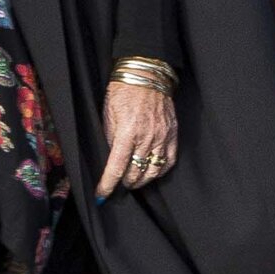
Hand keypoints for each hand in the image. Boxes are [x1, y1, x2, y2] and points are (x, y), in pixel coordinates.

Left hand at [97, 75, 180, 198]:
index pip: (116, 167)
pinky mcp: (173, 135)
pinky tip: (151, 173)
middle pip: (136, 172)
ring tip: (133, 182)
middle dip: (125, 183)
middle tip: (117, 185)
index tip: (101, 196)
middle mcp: (147, 138)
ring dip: (142, 180)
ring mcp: (163, 137)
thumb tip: (112, 159)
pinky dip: (160, 171)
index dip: (108, 184)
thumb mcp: (107, 116)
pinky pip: (169, 161)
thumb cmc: (122, 94)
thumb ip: (111, 140)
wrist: (146, 77)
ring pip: (154, 171)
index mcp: (127, 133)